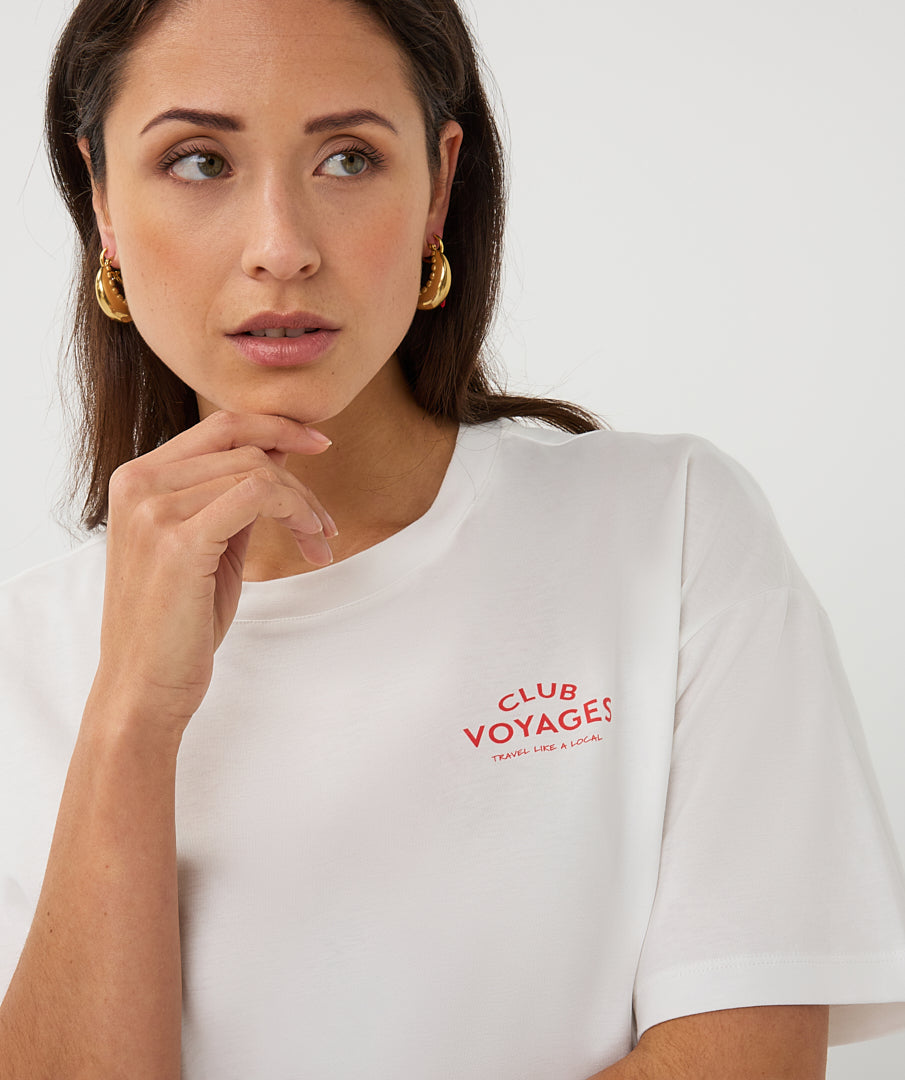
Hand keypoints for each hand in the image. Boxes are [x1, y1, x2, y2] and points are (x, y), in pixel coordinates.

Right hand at [89, 411, 335, 734]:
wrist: (143, 687)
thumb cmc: (177, 623)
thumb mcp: (208, 544)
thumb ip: (233, 495)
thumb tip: (277, 452)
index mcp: (137, 479)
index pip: (219, 426)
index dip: (277, 426)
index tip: (319, 442)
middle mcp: (138, 483)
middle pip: (245, 447)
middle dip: (299, 482)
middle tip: (325, 524)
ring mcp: (154, 509)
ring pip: (258, 471)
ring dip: (304, 505)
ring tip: (319, 541)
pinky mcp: (178, 541)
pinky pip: (258, 493)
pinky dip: (295, 509)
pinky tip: (310, 538)